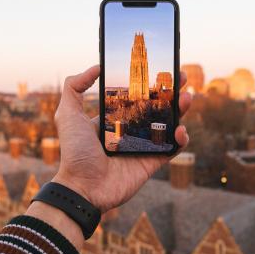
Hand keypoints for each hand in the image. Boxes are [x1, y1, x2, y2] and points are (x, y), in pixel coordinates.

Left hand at [52, 65, 190, 212]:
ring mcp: (143, 146)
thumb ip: (75, 87)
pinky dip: (181, 139)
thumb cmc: (74, 152)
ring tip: (186, 98)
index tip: (160, 69)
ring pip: (168, 125)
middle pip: (156, 107)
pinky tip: (180, 129)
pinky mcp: (152, 162)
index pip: (136, 96)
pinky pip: (172, 148)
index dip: (149, 84)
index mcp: (113, 118)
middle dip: (171, 92)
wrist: (83, 186)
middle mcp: (130, 130)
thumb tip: (96, 67)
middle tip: (180, 77)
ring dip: (181, 110)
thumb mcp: (68, 114)